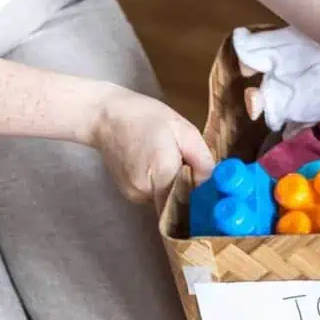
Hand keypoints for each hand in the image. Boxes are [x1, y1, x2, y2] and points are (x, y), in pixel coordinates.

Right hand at [88, 86, 214, 211]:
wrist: (104, 116)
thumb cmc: (146, 117)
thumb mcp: (183, 131)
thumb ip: (203, 160)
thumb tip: (214, 184)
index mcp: (162, 173)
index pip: (190, 203)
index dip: (203, 202)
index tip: (213, 197)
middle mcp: (146, 190)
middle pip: (180, 203)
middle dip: (190, 191)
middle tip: (193, 170)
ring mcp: (135, 195)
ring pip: (167, 200)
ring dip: (175, 187)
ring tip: (171, 162)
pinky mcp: (129, 194)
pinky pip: (155, 196)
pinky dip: (162, 186)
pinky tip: (158, 165)